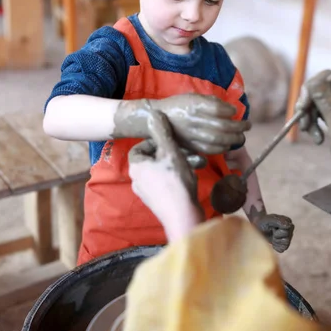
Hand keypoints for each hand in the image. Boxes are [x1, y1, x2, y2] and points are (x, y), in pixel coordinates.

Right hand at [114, 94, 249, 154]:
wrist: (154, 118)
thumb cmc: (178, 105)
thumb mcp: (192, 97)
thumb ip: (210, 102)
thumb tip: (230, 110)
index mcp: (193, 104)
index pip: (216, 108)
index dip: (229, 111)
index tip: (235, 112)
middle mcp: (193, 119)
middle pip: (220, 125)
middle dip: (238, 127)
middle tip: (247, 126)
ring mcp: (191, 134)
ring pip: (217, 139)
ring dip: (233, 139)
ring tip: (242, 136)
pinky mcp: (190, 145)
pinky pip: (209, 150)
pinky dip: (222, 148)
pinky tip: (228, 145)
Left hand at [128, 111, 203, 241]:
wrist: (183, 216)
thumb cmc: (175, 181)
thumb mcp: (170, 151)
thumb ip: (161, 132)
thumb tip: (152, 114)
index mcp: (136, 167)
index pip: (140, 147)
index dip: (155, 141)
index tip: (171, 141)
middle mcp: (137, 180)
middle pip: (152, 159)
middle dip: (170, 153)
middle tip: (186, 151)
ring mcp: (147, 194)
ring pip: (161, 172)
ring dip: (177, 164)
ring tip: (195, 163)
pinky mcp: (158, 203)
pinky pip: (166, 184)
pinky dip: (177, 178)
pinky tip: (192, 176)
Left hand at [252, 213, 294, 252]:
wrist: (258, 227)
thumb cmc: (263, 222)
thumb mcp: (268, 220)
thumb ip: (278, 221)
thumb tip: (288, 225)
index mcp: (288, 221)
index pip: (286, 231)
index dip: (277, 231)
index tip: (272, 226)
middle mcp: (290, 229)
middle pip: (286, 239)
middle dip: (276, 236)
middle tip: (271, 231)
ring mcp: (288, 237)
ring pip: (285, 244)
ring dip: (276, 241)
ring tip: (272, 236)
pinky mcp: (284, 245)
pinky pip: (282, 249)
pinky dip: (275, 246)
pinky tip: (272, 241)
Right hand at [295, 70, 330, 178]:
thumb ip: (327, 105)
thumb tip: (314, 82)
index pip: (327, 77)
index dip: (311, 88)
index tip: (303, 108)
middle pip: (320, 88)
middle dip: (308, 105)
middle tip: (305, 125)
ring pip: (318, 101)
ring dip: (310, 116)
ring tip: (314, 136)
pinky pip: (321, 113)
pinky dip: (315, 123)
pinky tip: (318, 138)